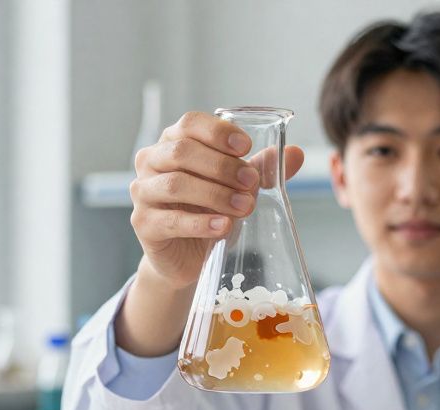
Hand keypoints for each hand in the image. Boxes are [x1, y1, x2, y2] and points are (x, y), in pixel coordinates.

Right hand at [128, 111, 305, 289]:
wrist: (185, 256)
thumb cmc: (208, 211)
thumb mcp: (236, 187)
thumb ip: (261, 169)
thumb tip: (296, 153)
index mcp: (173, 143)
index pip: (189, 124)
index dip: (218, 132)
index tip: (246, 147)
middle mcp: (152, 162)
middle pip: (183, 152)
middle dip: (222, 167)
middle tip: (252, 183)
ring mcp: (143, 193)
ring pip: (176, 185)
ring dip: (216, 194)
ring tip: (245, 207)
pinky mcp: (143, 224)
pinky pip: (170, 221)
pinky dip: (201, 223)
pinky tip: (224, 226)